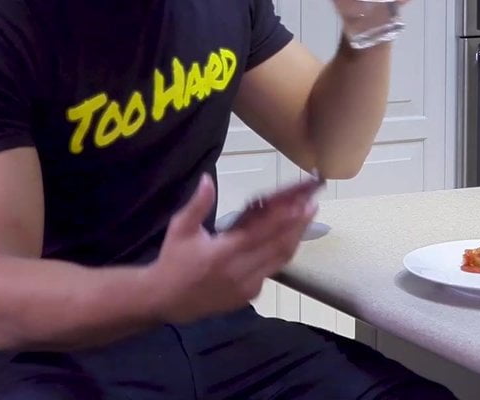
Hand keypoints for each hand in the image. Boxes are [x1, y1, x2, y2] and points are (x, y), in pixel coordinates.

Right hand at [145, 174, 316, 324]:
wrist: (167, 301)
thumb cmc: (174, 261)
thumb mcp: (180, 229)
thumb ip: (197, 204)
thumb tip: (208, 178)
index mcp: (222, 254)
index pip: (261, 233)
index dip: (284, 218)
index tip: (301, 202)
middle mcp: (239, 272)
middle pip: (278, 246)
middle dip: (298, 223)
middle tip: (313, 202)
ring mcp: (247, 286)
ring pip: (280, 259)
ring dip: (296, 237)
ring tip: (307, 216)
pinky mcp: (250, 295)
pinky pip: (273, 270)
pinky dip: (283, 252)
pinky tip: (290, 237)